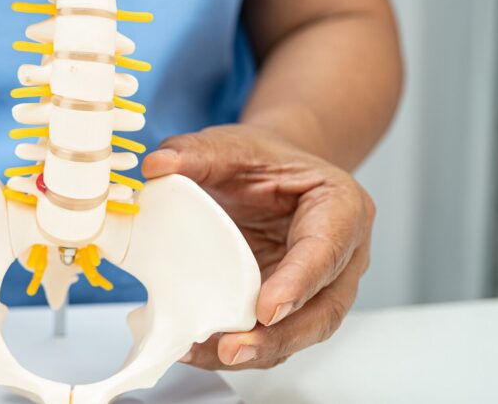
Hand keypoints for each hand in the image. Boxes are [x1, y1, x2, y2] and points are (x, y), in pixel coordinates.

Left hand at [141, 124, 375, 368]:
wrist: (268, 172)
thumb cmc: (260, 160)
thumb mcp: (230, 145)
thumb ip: (197, 153)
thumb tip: (156, 166)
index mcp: (340, 206)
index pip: (325, 249)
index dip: (298, 283)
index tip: (266, 308)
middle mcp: (341, 254)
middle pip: (323, 308)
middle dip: (279, 336)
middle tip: (231, 348)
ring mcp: (321, 286)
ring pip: (302, 331)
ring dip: (257, 350)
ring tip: (206, 353)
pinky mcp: (294, 306)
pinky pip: (275, 334)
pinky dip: (243, 346)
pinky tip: (201, 348)